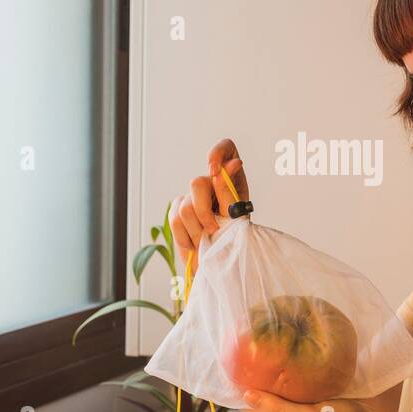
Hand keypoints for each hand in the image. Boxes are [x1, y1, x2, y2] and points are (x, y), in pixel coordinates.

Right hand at [169, 137, 250, 268]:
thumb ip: (230, 191)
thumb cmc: (235, 240)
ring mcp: (192, 197)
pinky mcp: (178, 210)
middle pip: (197, 183)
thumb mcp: (237, 216)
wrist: (219, 263)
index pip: (226, 148)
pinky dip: (185, 236)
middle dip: (204, 211)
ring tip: (207, 241)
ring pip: (185, 206)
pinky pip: (174, 218)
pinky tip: (195, 244)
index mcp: (233, 179)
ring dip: (197, 230)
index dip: (218, 153)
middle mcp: (212, 183)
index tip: (214, 172)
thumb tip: (233, 163)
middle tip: (214, 229)